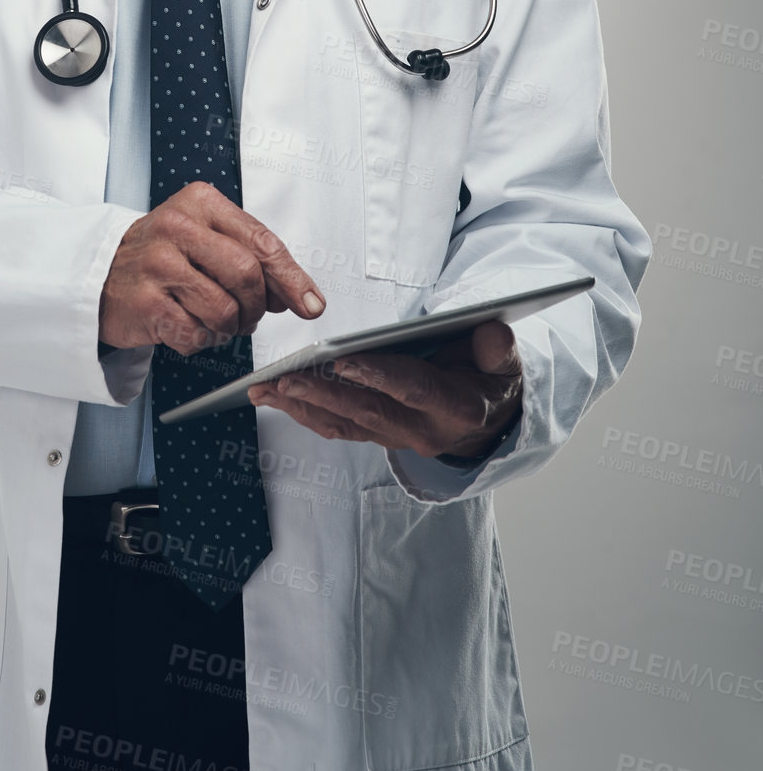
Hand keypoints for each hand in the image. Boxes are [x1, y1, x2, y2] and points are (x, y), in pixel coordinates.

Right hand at [99, 181, 325, 354]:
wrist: (99, 272)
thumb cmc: (161, 254)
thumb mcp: (204, 236)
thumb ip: (249, 256)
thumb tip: (294, 294)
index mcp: (200, 202)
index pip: (261, 241)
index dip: (292, 278)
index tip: (311, 304)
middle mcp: (177, 227)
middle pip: (247, 276)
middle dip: (256, 307)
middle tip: (250, 316)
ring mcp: (157, 265)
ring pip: (225, 311)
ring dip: (229, 327)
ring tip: (213, 319)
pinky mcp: (144, 303)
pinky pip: (197, 335)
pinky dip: (202, 340)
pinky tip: (187, 325)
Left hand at [247, 320, 522, 460]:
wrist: (491, 421)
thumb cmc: (492, 379)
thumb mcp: (506, 364)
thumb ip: (499, 349)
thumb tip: (493, 332)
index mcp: (456, 408)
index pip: (412, 389)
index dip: (378, 376)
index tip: (343, 360)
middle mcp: (421, 430)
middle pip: (366, 412)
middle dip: (322, 394)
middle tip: (284, 378)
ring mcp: (396, 438)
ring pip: (343, 424)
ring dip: (301, 407)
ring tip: (264, 389)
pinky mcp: (377, 437)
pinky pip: (337, 428)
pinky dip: (303, 413)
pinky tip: (275, 398)